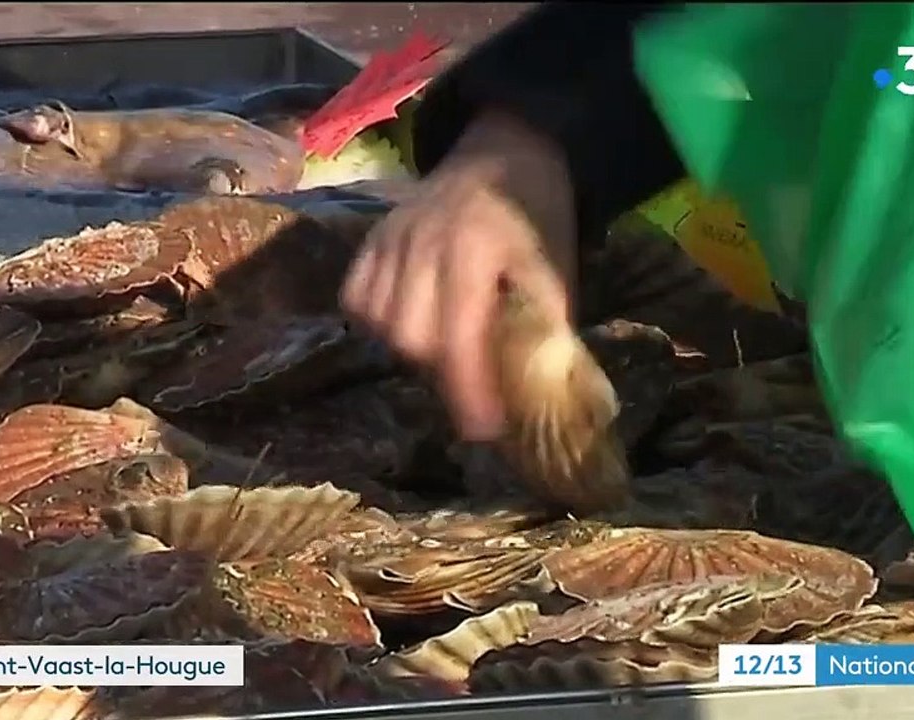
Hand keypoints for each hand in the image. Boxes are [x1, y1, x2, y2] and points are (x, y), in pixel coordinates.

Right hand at [340, 110, 576, 440]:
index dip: (468, 389)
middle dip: (442, 371)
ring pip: (380, 323)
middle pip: (410, 337)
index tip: (483, 429)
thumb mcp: (557, 268)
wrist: (505, 151)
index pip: (459, 335)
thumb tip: (539, 398)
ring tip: (444, 347)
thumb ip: (546, 328)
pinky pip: (356, 298)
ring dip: (410, 349)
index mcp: (473, 248)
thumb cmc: (538, 216)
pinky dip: (378, 321)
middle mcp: (420, 243)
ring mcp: (389, 238)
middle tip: (472, 381)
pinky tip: (409, 321)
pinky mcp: (370, 238)